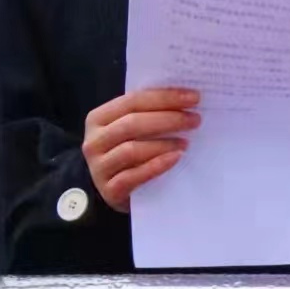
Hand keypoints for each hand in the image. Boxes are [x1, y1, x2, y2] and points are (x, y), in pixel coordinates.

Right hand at [82, 88, 199, 212]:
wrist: (116, 191)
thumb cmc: (129, 153)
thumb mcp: (130, 130)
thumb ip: (147, 114)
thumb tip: (185, 100)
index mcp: (98, 118)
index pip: (133, 101)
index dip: (165, 97)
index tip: (193, 97)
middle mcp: (94, 141)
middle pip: (132, 123)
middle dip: (168, 119)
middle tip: (195, 120)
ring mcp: (99, 167)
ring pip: (132, 150)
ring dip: (163, 144)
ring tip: (187, 142)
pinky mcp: (109, 191)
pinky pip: (133, 176)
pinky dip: (156, 166)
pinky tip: (176, 159)